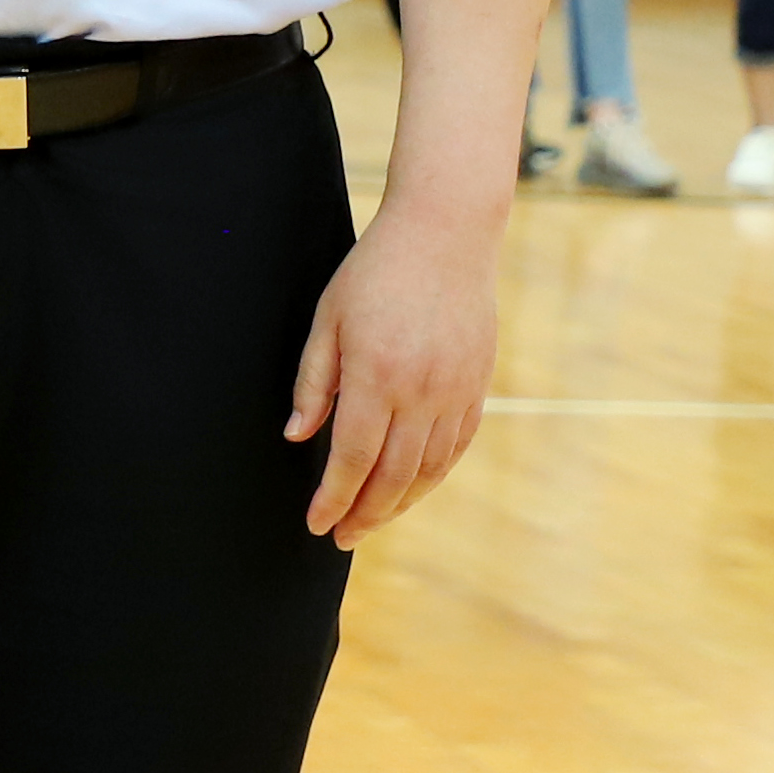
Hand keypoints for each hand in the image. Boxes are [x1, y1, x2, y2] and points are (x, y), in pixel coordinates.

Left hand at [283, 199, 499, 545]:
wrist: (445, 235)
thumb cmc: (374, 271)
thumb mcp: (327, 319)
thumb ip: (313, 382)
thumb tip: (296, 437)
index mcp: (376, 375)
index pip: (353, 458)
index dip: (334, 497)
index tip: (316, 523)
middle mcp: (421, 391)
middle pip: (393, 475)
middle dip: (365, 513)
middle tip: (341, 537)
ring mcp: (455, 391)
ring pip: (429, 469)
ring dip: (400, 503)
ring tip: (372, 520)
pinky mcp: (477, 386)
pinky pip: (456, 447)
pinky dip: (433, 476)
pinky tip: (412, 487)